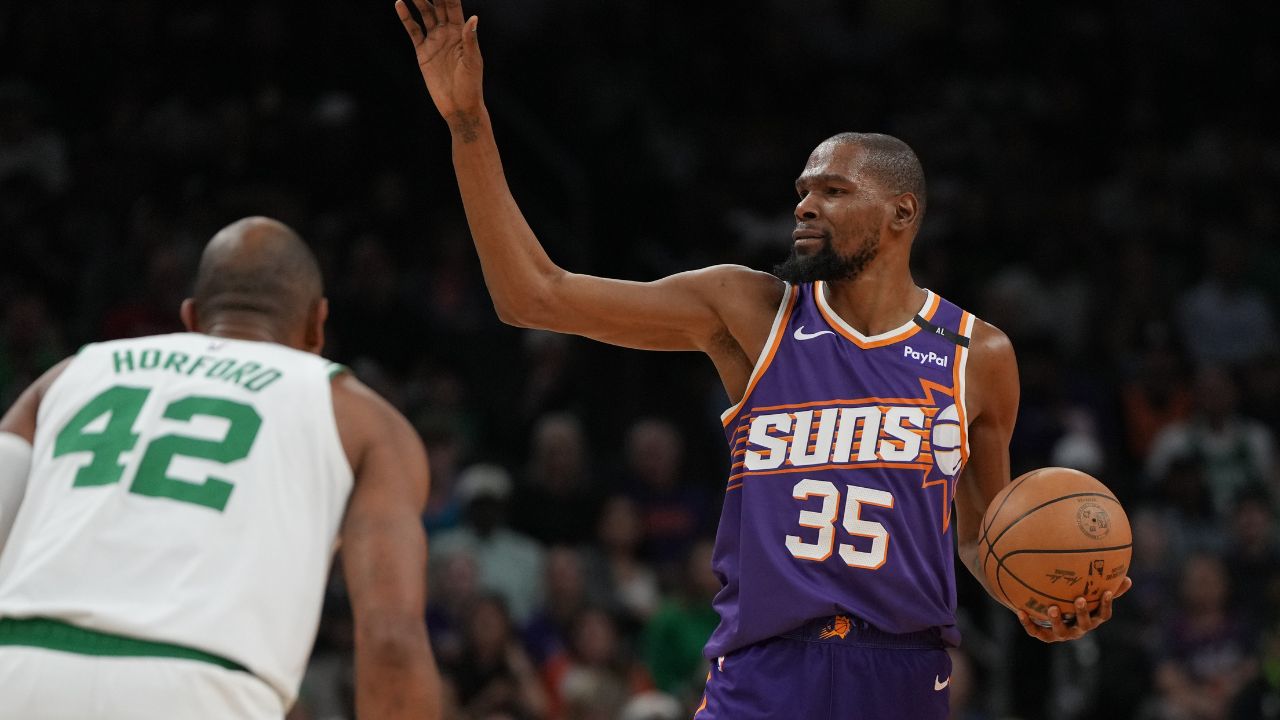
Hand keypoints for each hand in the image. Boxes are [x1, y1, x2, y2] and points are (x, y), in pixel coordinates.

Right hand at [395, 0, 483, 125]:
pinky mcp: (423, 51)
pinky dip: (406, 18)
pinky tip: (400, 4)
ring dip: (418, 1)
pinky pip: (413, 30)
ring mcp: (434, 41)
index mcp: (461, 32)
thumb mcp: (473, 62)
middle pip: (438, 6)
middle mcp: (448, 33)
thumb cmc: (471, 85)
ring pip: (425, 14)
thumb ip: (470, 39)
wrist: (459, 106)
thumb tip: (473, 18)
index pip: (453, 6)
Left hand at [1016, 576, 1132, 642]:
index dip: (1105, 604)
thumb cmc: (1078, 605)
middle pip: (1084, 624)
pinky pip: (1036, 631)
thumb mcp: (1093, 597)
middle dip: (1082, 612)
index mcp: (1092, 619)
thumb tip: (1129, 578)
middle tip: (1078, 599)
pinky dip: (1028, 623)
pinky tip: (1020, 611)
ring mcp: (1062, 634)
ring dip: (1057, 620)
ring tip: (1052, 608)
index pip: (1104, 615)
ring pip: (1060, 631)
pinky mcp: (1046, 636)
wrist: (1054, 620)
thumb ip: (1109, 589)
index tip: (1105, 591)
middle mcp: (1079, 629)